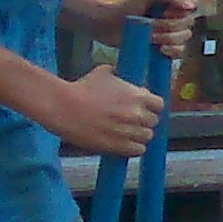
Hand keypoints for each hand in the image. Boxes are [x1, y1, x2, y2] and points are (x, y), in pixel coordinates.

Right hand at [46, 67, 163, 156]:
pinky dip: (133, 148)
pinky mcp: (118, 145)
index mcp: (138, 96)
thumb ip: (116, 74)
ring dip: (138, 136)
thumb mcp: (102, 74)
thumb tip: (116, 71)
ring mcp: (128, 131)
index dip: (152, 108)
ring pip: (147, 137)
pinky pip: (137, 150)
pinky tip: (123, 144)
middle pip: (153, 122)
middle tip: (132, 123)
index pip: (159, 105)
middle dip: (144, 122)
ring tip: (126, 134)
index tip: (144, 110)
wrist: (63, 106)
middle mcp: (137, 114)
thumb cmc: (80, 88)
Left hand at [113, 0, 200, 60]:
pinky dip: (171, 52)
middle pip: (187, 26)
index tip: (164, 12)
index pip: (192, 10)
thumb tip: (192, 5)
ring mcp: (170, 34)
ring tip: (148, 35)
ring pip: (183, 40)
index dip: (179, 14)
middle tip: (149, 23)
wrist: (107, 22)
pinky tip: (159, 48)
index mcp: (175, 3)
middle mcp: (176, 18)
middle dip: (167, 27)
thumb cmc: (125, 3)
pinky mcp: (164, 48)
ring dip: (165, 39)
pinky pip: (179, 53)